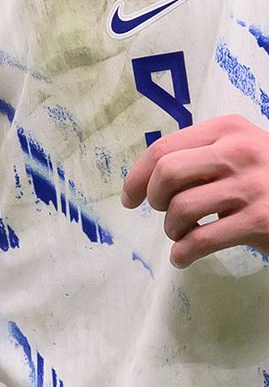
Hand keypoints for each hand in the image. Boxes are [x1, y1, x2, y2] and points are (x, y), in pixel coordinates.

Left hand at [121, 114, 268, 267]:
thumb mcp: (242, 151)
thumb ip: (205, 155)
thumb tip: (151, 178)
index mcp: (227, 128)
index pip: (164, 147)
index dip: (139, 175)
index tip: (130, 197)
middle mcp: (238, 151)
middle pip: (167, 172)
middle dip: (154, 198)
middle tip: (161, 212)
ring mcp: (250, 186)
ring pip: (181, 207)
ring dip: (172, 229)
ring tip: (180, 235)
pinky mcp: (259, 221)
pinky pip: (202, 239)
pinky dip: (184, 253)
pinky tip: (182, 258)